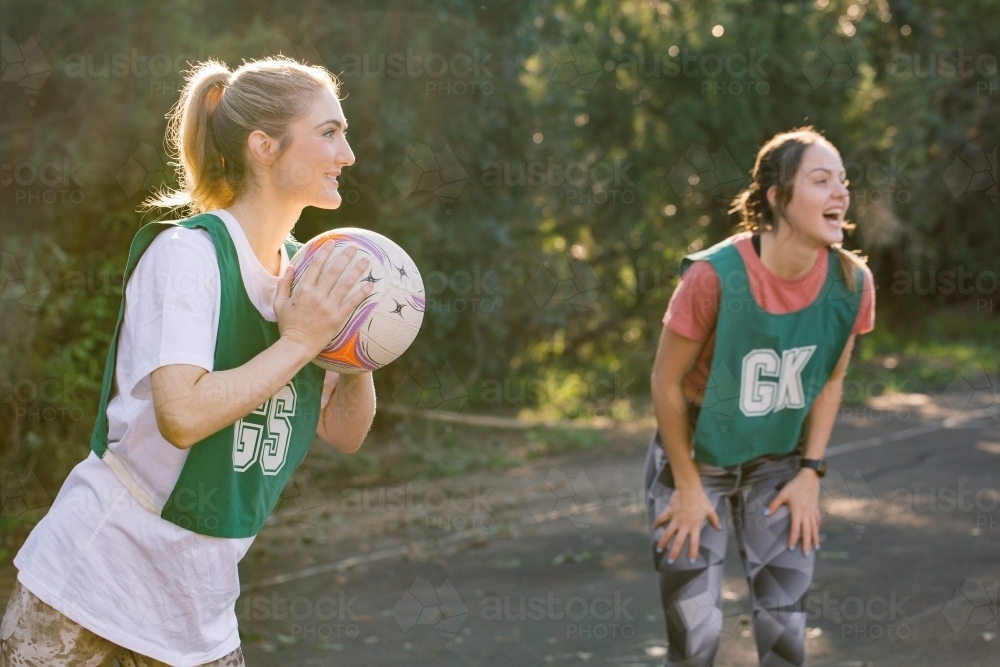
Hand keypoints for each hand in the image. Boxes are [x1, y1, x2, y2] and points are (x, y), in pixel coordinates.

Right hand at [275, 243, 373, 357]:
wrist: (296, 345)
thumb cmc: (288, 325)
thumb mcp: (279, 303)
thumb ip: (284, 284)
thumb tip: (290, 266)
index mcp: (303, 290)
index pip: (315, 266)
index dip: (324, 253)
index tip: (331, 243)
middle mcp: (317, 296)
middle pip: (333, 271)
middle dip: (344, 257)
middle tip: (353, 247)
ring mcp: (328, 306)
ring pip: (345, 284)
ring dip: (356, 271)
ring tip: (366, 261)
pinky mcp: (337, 318)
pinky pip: (352, 303)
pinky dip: (361, 293)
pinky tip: (370, 285)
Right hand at [653, 486, 720, 563]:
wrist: (689, 488)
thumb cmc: (701, 499)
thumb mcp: (710, 510)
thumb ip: (714, 520)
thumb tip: (718, 528)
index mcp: (695, 526)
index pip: (694, 542)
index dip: (692, 552)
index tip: (691, 562)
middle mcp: (684, 525)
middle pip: (678, 542)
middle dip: (674, 553)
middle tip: (670, 562)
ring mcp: (676, 519)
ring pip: (668, 533)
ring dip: (663, 542)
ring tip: (659, 550)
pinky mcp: (669, 512)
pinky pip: (662, 518)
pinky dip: (658, 522)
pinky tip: (654, 527)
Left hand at [766, 468, 820, 554]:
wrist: (809, 478)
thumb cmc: (795, 486)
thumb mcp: (782, 494)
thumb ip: (774, 504)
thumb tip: (765, 513)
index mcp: (797, 512)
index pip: (795, 530)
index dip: (793, 540)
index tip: (791, 549)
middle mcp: (806, 514)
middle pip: (807, 533)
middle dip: (806, 544)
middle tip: (806, 554)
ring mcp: (813, 512)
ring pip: (814, 528)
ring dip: (815, 539)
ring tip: (816, 548)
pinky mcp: (816, 508)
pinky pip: (817, 520)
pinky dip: (818, 527)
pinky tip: (818, 531)